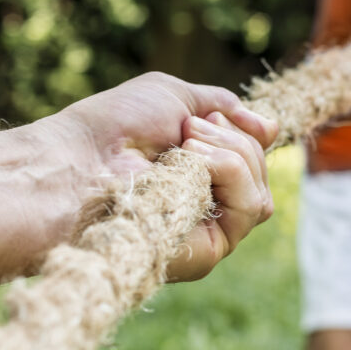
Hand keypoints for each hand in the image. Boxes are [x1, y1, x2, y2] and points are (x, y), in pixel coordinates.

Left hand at [50, 71, 277, 280]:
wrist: (78, 160)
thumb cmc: (113, 127)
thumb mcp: (175, 98)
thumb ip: (224, 108)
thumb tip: (272, 128)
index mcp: (196, 173)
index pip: (252, 159)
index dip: (248, 133)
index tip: (220, 115)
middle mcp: (204, 205)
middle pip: (261, 173)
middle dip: (234, 139)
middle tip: (188, 128)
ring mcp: (207, 230)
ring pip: (262, 193)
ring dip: (233, 154)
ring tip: (185, 143)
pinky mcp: (207, 251)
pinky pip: (251, 207)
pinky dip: (229, 171)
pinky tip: (191, 162)